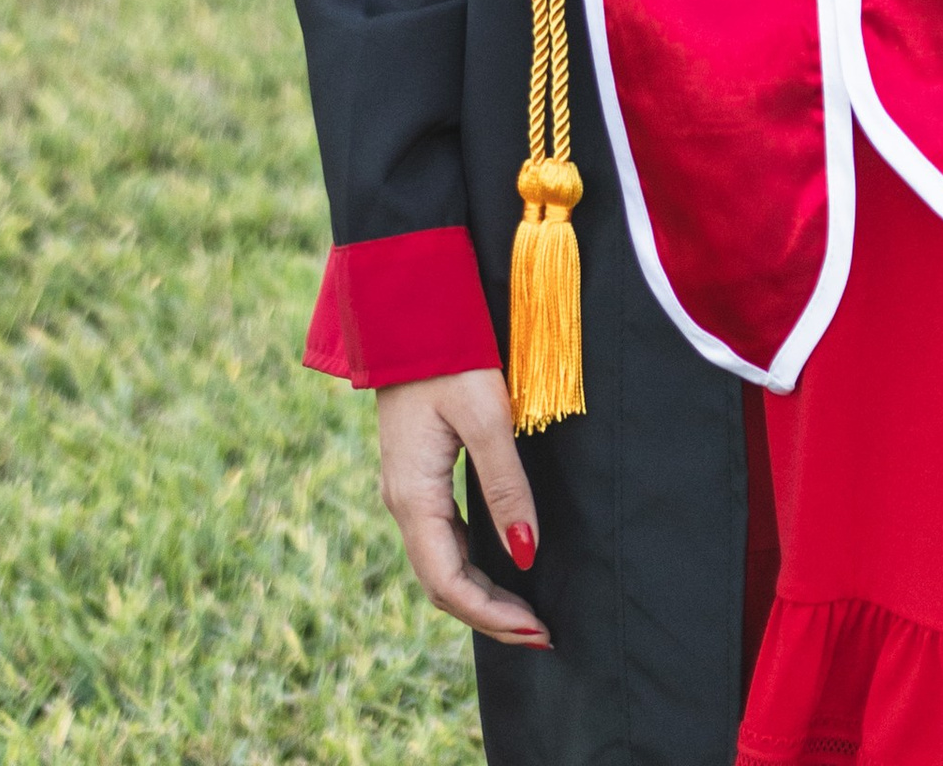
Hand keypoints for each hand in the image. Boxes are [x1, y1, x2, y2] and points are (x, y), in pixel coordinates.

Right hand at [375, 368, 550, 648]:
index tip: (536, 630)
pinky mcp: (416, 474)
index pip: (447, 583)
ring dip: (481, 594)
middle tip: (540, 633)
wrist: (408, 309)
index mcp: (412, 495)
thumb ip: (506, 485)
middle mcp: (402, 501)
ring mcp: (406, 489)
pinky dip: (470, 564)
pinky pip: (440, 537)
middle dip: (489, 614)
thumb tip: (524, 552)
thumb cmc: (449, 355)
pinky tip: (500, 566)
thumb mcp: (486, 417)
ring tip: (525, 612)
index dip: (491, 615)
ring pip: (440, 563)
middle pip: (442, 582)